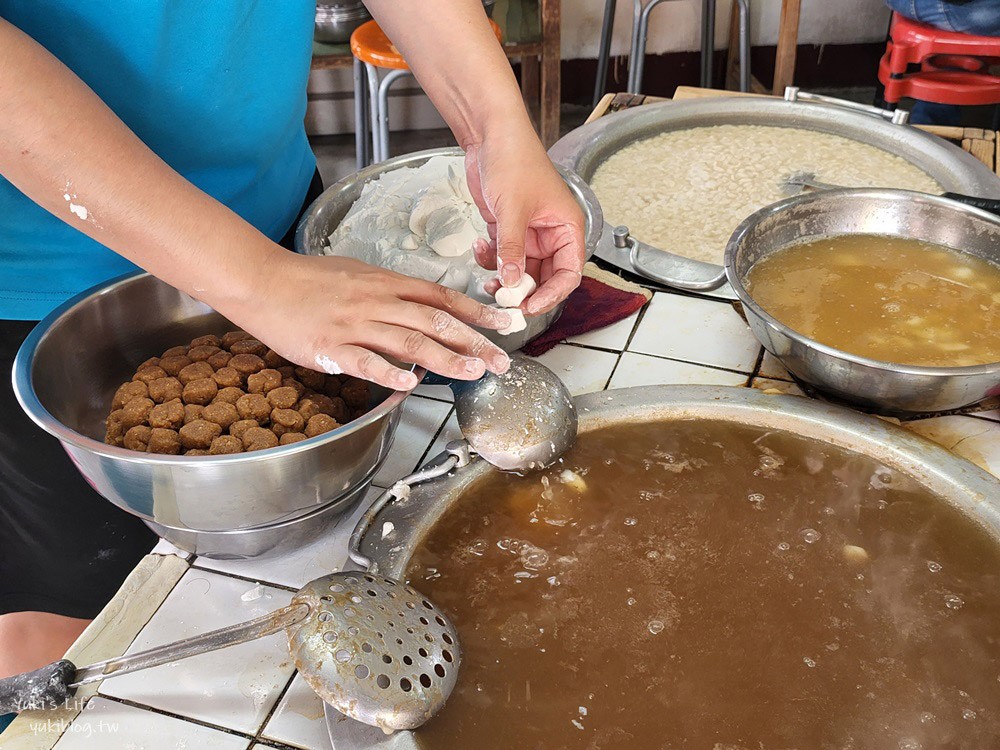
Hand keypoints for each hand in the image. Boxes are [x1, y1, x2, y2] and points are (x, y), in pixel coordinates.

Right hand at [219, 252, 512, 390]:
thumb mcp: (359, 273)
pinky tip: (410, 383)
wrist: (262, 280)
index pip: (442, 297)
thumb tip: (423, 305)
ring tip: (472, 373)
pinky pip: (364, 361)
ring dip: (445, 359)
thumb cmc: (309, 278)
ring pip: (408, 341)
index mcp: (386, 283)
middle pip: (435, 321)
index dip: (477, 312)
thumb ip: (392, 290)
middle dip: (474, 343)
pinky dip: (388, 373)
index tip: (506, 325)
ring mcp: (354, 324)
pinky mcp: (330, 347)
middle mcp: (377, 302)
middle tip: (501, 361)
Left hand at [465, 130, 585, 314]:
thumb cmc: (515, 158)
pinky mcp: (507, 229)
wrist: (489, 135)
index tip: (531, 306)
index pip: (569, 274)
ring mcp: (528, 233)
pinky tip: (480, 247)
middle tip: (505, 301)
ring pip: (520, 271)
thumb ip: (513, 249)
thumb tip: (513, 282)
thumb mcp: (513, 209)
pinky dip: (491, 260)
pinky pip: (502, 257)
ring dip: (504, 279)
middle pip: (544, 277)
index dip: (552, 294)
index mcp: (567, 227)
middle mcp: (551, 234)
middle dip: (524, 291)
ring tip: (488, 281)